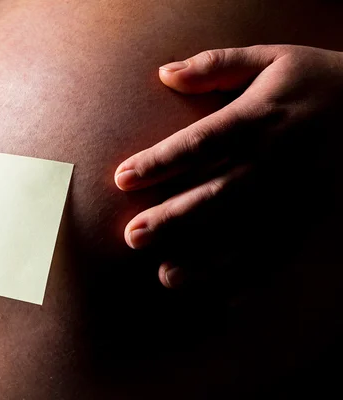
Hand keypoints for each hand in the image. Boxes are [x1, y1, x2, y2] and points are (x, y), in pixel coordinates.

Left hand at [115, 45, 342, 287]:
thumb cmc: (320, 80)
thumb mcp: (273, 57)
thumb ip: (216, 64)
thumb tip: (164, 72)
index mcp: (260, 117)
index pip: (201, 142)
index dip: (160, 161)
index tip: (121, 179)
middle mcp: (278, 160)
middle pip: (218, 194)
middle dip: (174, 218)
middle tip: (133, 237)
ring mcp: (299, 194)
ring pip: (247, 233)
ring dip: (207, 259)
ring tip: (167, 277)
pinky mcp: (316, 217)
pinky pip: (284, 253)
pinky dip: (255, 279)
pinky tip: (223, 300)